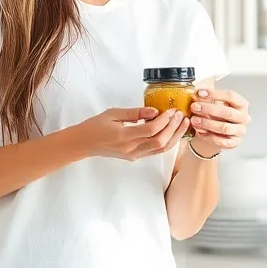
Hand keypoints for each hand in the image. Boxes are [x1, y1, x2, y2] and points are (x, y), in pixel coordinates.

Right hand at [72, 107, 191, 161]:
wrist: (84, 144)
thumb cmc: (95, 126)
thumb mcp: (113, 113)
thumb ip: (135, 113)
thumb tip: (154, 110)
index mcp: (124, 136)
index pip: (151, 130)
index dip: (164, 120)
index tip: (171, 110)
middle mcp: (131, 149)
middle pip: (160, 141)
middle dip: (173, 128)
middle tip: (180, 115)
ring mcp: (134, 155)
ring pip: (161, 149)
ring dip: (174, 136)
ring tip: (183, 124)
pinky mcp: (135, 157)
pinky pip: (155, 152)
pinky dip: (167, 142)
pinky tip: (173, 133)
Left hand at [189, 88, 250, 152]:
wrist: (215, 132)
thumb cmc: (215, 115)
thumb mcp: (212, 104)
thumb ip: (206, 99)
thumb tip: (196, 94)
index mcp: (241, 104)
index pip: (230, 96)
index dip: (214, 94)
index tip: (199, 93)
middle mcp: (243, 117)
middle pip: (228, 112)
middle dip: (209, 109)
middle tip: (194, 107)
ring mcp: (240, 130)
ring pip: (225, 127)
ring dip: (207, 123)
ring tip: (194, 120)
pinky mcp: (235, 142)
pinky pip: (223, 141)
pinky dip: (210, 137)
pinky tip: (200, 132)